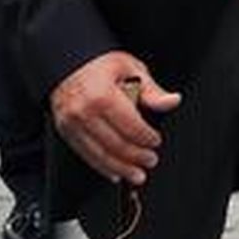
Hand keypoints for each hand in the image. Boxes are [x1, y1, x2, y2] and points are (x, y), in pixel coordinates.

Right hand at [50, 51, 180, 185]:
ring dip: (121, 168)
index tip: (156, 142)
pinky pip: (85, 154)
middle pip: (115, 144)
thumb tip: (172, 101)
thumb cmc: (100, 65)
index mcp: (103, 95)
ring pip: (99, 154)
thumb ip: (152, 91)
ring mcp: (72, 124)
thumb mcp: (131, 69)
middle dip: (136, 157)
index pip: (130, 126)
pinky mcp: (66, 131)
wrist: (69, 63)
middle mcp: (84, 112)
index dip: (146, 137)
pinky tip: (115, 173)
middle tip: (150, 161)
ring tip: (137, 175)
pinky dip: (101, 167)